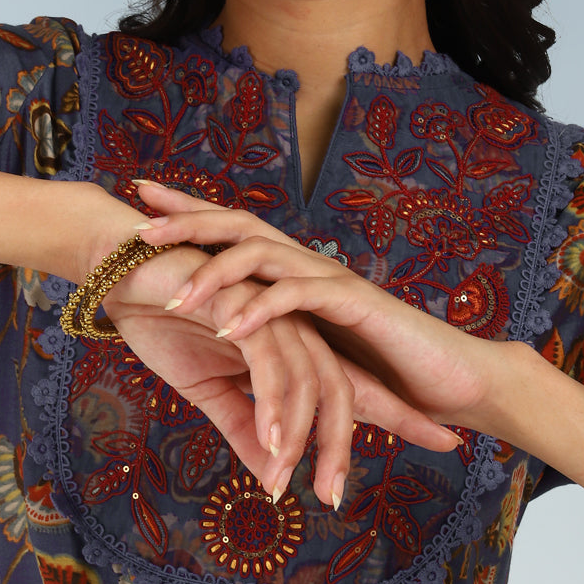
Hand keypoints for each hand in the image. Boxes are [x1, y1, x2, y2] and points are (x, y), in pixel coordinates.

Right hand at [100, 243, 358, 504]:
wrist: (120, 274)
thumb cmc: (165, 323)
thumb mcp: (208, 390)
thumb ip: (243, 427)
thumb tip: (267, 475)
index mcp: (288, 343)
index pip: (333, 393)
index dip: (346, 437)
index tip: (344, 489)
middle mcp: (291, 325)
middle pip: (336, 389)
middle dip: (337, 445)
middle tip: (331, 497)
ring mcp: (272, 312)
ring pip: (306, 380)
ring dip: (296, 436)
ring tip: (280, 478)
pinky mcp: (245, 304)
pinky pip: (268, 362)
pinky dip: (270, 405)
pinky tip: (267, 442)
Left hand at [134, 180, 510, 436]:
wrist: (447, 378)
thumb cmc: (383, 373)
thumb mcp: (310, 362)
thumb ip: (271, 352)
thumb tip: (224, 354)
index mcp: (294, 275)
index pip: (233, 235)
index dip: (188, 216)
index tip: (139, 205)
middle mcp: (309, 265)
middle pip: (238, 225)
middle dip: (187, 220)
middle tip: (136, 221)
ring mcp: (331, 280)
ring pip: (262, 255)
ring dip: (213, 271)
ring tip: (172, 293)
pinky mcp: (353, 304)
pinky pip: (298, 297)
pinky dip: (261, 310)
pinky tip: (230, 327)